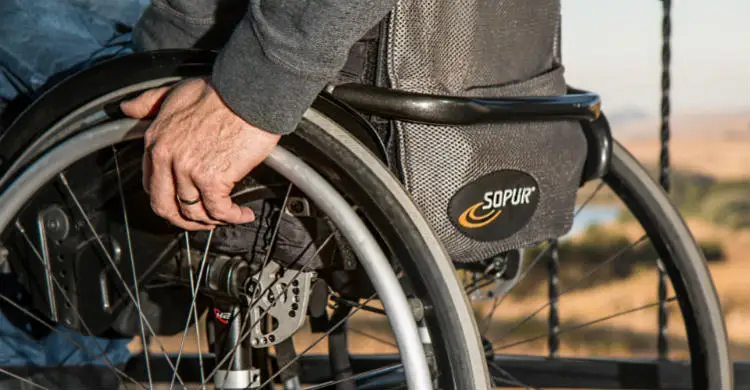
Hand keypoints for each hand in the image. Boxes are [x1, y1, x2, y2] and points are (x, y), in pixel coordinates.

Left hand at [121, 78, 280, 230]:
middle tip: (202, 221)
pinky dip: (233, 217)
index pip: (152, 184)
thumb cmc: (221, 91)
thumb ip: (150, 102)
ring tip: (228, 216)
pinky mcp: (213, 179)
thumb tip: (128, 108)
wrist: (249, 92)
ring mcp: (188, 170)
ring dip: (212, 220)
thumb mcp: (175, 91)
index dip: (169, 198)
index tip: (184, 200)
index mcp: (156, 139)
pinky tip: (243, 213)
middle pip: (166, 206)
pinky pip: (219, 211)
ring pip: (194, 212)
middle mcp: (167, 157)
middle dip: (184, 220)